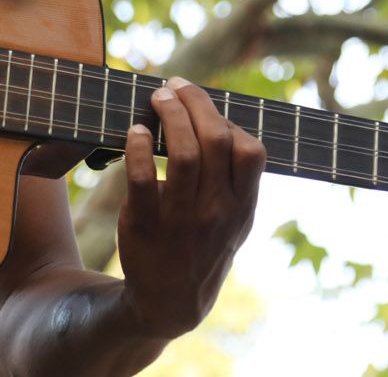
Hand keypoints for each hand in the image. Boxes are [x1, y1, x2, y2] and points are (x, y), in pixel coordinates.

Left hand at [115, 77, 266, 338]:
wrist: (169, 301)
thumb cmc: (203, 245)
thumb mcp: (235, 219)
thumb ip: (235, 177)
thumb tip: (217, 118)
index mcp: (242, 206)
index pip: (252, 152)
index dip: (228, 119)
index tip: (203, 104)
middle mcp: (217, 212)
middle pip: (215, 140)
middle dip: (195, 102)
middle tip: (174, 85)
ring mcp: (182, 220)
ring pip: (183, 154)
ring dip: (170, 115)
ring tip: (158, 98)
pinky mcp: (144, 225)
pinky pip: (142, 179)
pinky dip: (138, 148)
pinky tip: (135, 132)